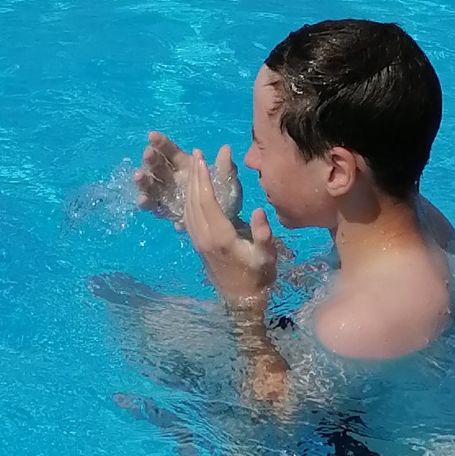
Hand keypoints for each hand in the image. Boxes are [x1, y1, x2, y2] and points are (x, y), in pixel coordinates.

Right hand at [135, 131, 242, 226]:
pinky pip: (152, 204)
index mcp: (185, 165)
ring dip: (144, 180)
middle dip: (151, 159)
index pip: (170, 151)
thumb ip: (224, 166)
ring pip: (151, 184)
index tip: (151, 135)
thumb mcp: (227, 180)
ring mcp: (166, 193)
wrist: (223, 220)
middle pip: (157, 166)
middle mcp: (172, 177)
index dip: (161, 143)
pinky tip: (142, 200)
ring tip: (138, 176)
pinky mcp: (164, 209)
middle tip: (147, 154)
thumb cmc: (224, 196)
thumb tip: (226, 148)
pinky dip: (146, 202)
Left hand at [184, 149, 277, 301]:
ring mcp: (198, 241)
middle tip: (195, 154)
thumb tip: (261, 211)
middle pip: (194, 201)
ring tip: (193, 165)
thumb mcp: (266, 256)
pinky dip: (188, 198)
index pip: (207, 202)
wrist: (241, 301)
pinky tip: (191, 188)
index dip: (203, 180)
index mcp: (219, 237)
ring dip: (189, 185)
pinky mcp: (197, 244)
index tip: (201, 160)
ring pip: (188, 207)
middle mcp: (204, 237)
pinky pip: (188, 216)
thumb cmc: (258, 277)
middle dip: (194, 176)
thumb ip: (263, 234)